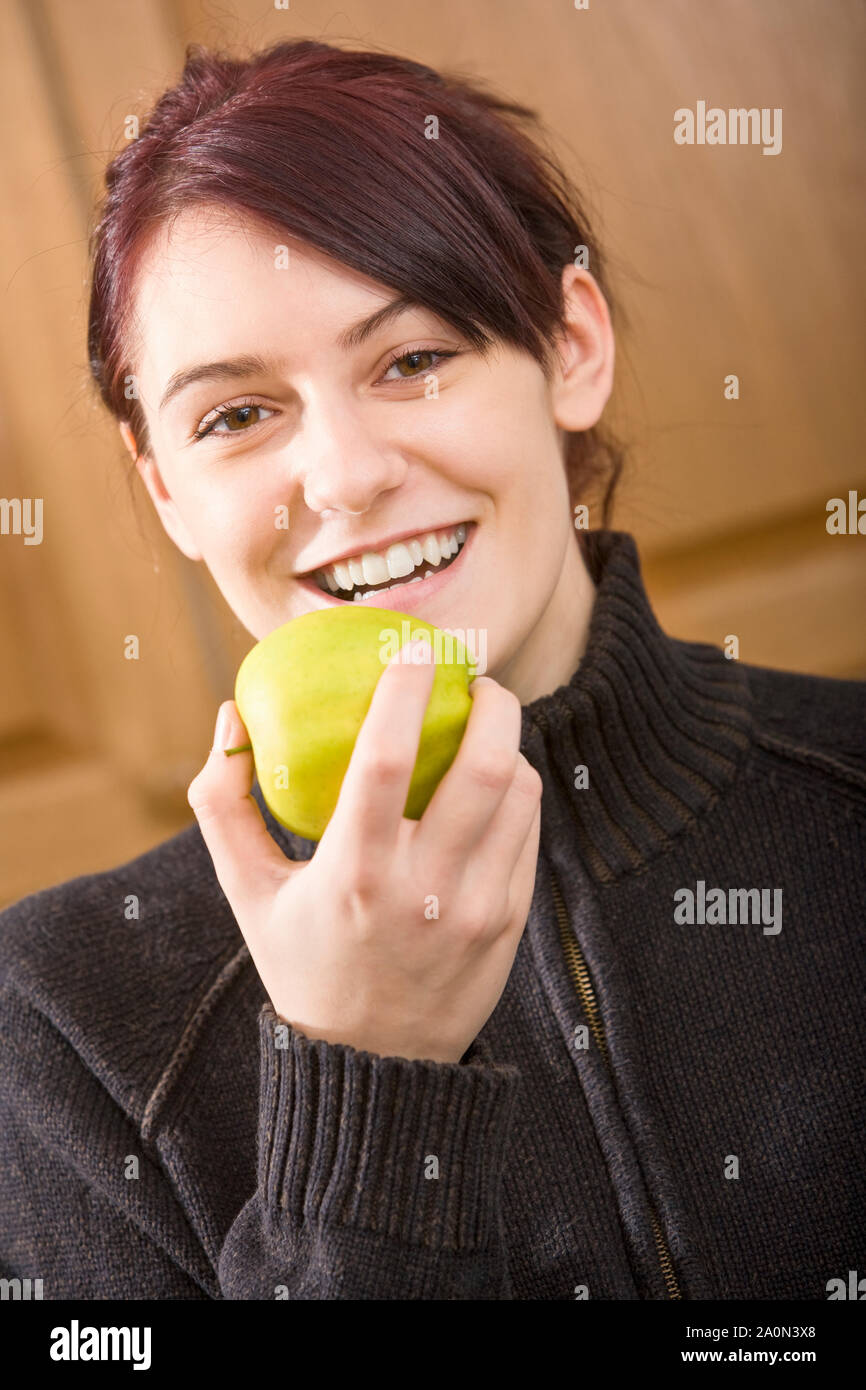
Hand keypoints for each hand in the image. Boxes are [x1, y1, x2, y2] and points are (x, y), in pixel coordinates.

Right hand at [187, 639, 542, 1063]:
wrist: (376, 1067)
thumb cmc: (302, 963)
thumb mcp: (248, 893)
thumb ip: (223, 805)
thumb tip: (229, 718)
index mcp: (353, 874)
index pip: (388, 759)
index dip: (405, 690)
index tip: (413, 647)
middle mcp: (424, 890)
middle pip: (484, 768)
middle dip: (492, 703)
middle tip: (476, 678)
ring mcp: (477, 909)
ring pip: (519, 795)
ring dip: (508, 745)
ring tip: (485, 726)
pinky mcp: (510, 922)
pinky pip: (527, 832)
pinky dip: (516, 793)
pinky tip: (494, 782)